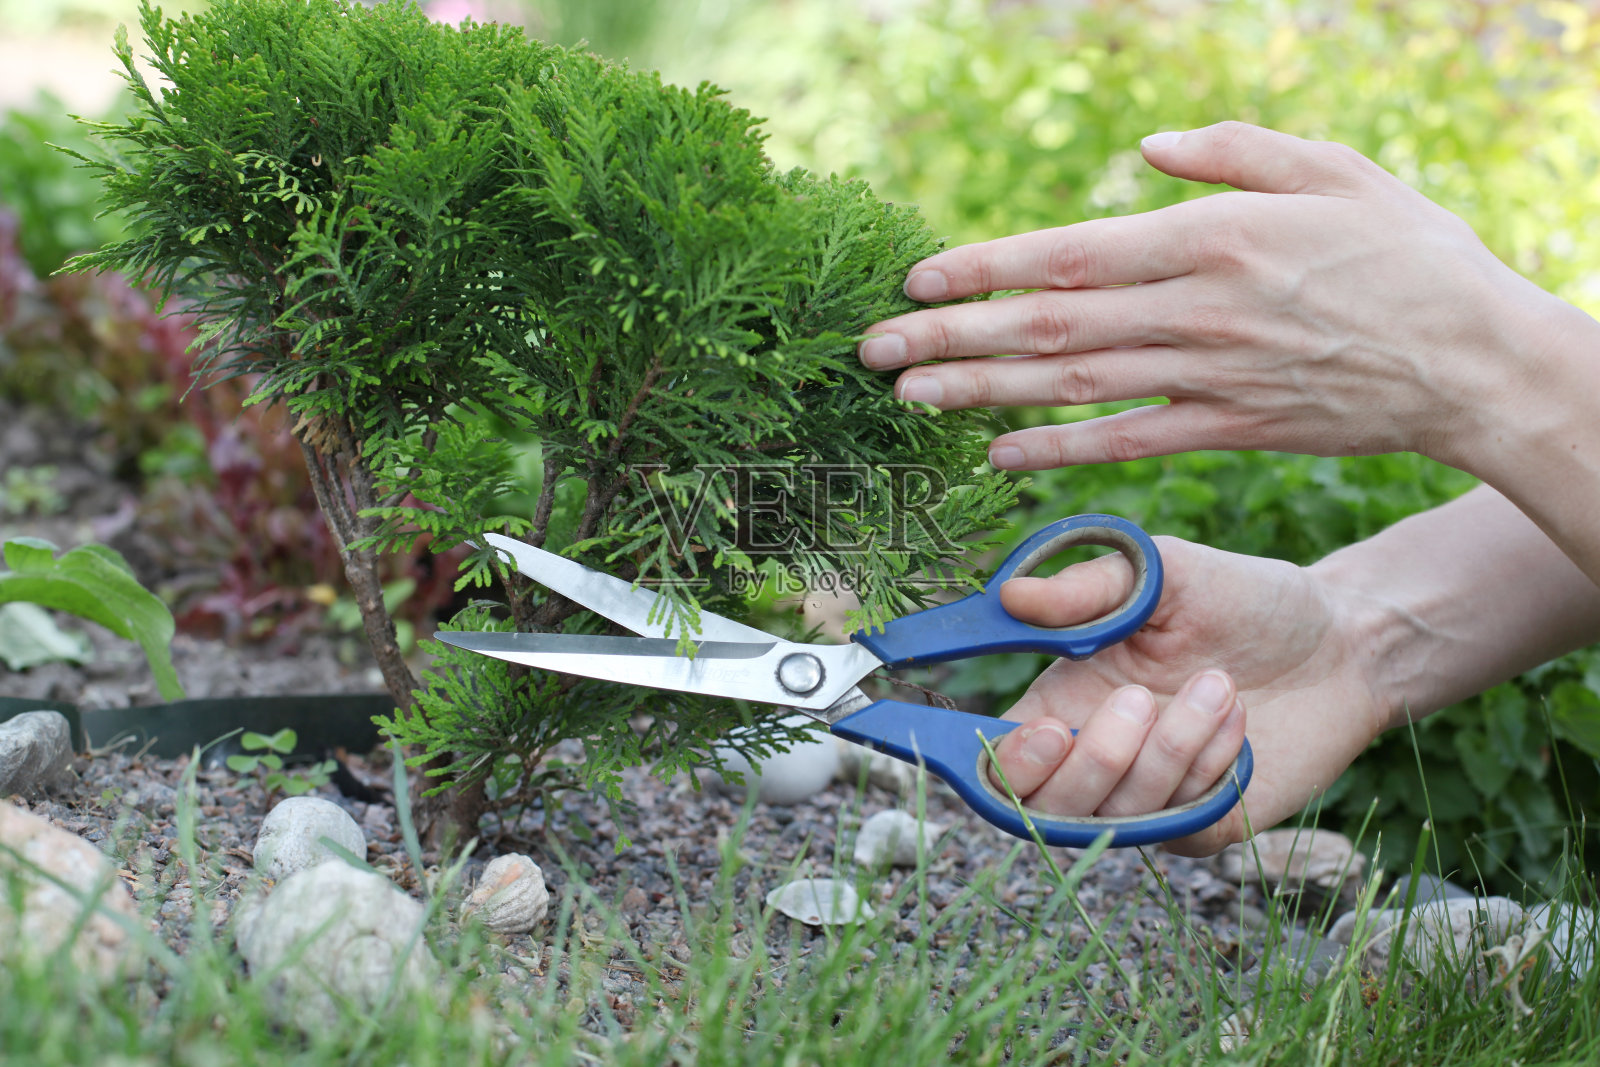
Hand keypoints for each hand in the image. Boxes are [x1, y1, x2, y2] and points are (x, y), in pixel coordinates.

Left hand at [859, 121, 1565, 473]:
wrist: (1476, 360)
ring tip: (908, 394)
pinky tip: (995, 453)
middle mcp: (1198, 311)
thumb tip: (1146, 154)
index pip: (1068, 255)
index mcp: (1211, 239)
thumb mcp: (1333, 169)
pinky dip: (1058, 449)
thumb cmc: (1407, 252)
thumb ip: (1232, 153)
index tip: (916, 278)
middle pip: (1049, 327)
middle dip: (951, 336)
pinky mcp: (1228, 429)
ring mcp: (1210, 378)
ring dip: (981, 393)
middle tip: (873, 349)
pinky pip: (1126, 443)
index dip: (984, 270)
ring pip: (1073, 389)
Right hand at [987, 535, 1385, 855]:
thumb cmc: (1244, 598)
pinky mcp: (1203, 824)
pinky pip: (1180, 824)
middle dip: (1095, 759)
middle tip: (1139, 699)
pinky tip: (1239, 724)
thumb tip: (1009, 596)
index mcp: (1064, 699)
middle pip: (1047, 808)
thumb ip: (1089, 587)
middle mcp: (1096, 757)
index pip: (997, 760)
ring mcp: (1149, 799)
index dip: (1004, 764)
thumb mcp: (1165, 571)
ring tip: (1219, 686)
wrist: (1342, 642)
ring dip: (1171, 749)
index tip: (1043, 731)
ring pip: (1119, 815)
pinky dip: (1208, 772)